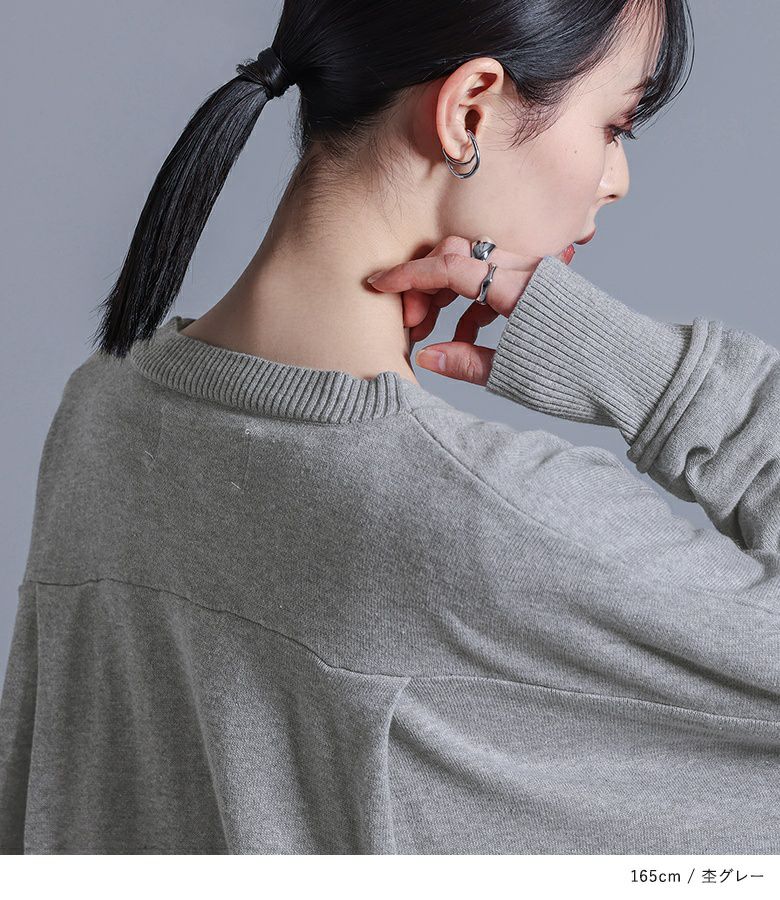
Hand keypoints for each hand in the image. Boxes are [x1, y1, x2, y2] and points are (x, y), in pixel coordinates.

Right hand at [367, 235, 572, 384]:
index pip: (450, 269)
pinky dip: (476, 301)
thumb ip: (467, 363)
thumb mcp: (517, 377)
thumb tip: (425, 354)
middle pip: (461, 257)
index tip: (379, 284)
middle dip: (427, 284)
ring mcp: (540, 275)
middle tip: (412, 322)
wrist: (644, 375)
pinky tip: (468, 335)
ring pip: (479, 267)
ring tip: (435, 332)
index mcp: (519, 291)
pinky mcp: (548, 287)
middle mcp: (530, 272)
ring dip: (449, 293)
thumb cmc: (585, 379)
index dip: (409, 277)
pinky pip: (501, 280)